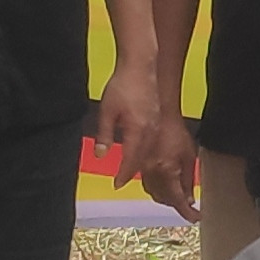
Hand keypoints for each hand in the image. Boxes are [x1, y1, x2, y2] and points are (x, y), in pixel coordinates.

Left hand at [97, 60, 198, 218]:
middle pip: (146, 162)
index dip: (123, 173)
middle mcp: (151, 132)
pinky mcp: (160, 123)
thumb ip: (104, 134)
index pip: (130, 159)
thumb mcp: (107, 110)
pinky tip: (152, 164)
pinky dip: (155, 159)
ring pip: (155, 156)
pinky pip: (158, 148)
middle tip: (141, 192)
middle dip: (141, 179)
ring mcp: (157, 128)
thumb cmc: (121, 86)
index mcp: (137, 129)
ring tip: (151, 185)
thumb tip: (100, 155)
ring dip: (152, 172)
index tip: (117, 185)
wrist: (141, 66)